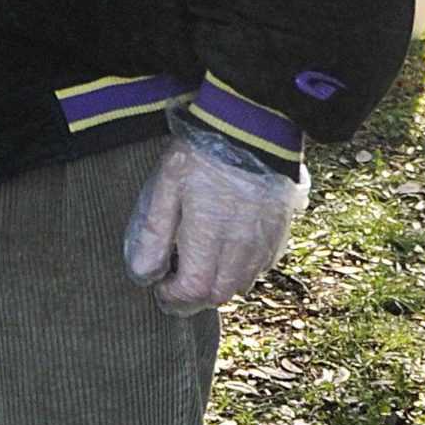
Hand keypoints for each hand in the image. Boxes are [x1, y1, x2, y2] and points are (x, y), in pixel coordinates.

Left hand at [124, 118, 310, 313]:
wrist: (252, 126)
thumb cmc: (203, 152)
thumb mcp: (166, 186)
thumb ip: (153, 233)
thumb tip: (144, 275)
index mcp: (210, 238)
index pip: (193, 291)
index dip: (173, 298)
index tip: (159, 287)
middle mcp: (242, 247)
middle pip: (219, 295)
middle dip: (194, 298)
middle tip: (175, 284)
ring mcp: (265, 241)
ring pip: (242, 284)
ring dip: (218, 286)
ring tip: (199, 267)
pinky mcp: (280, 230)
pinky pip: (262, 266)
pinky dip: (242, 270)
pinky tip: (228, 252)